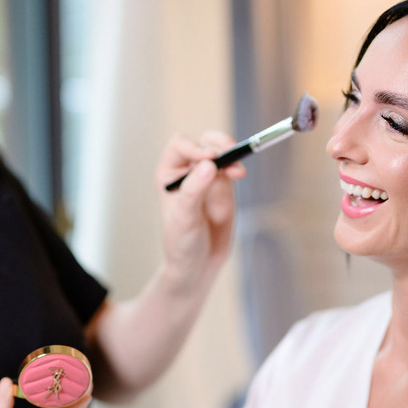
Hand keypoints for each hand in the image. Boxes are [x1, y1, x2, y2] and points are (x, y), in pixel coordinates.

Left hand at [156, 131, 245, 288]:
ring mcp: (207, 178)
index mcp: (168, 174)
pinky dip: (237, 166)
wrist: (198, 265)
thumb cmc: (181, 243)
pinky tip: (240, 173)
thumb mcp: (185, 218)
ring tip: (237, 169)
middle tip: (229, 151)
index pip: (180, 146)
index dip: (194, 147)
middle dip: (217, 144)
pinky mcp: (224, 187)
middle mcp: (186, 171)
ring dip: (230, 152)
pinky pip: (232, 167)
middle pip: (203, 143)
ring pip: (221, 151)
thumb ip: (194, 190)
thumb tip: (209, 164)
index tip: (208, 159)